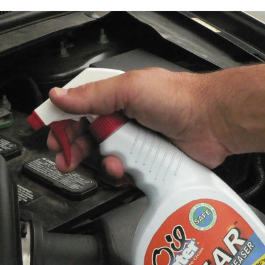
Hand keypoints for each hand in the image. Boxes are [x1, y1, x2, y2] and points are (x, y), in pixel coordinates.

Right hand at [46, 68, 238, 176]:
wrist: (213, 122)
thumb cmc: (179, 98)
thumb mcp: (129, 89)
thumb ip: (92, 95)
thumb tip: (59, 96)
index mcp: (114, 97)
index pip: (77, 110)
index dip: (61, 123)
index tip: (50, 135)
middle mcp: (123, 119)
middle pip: (85, 138)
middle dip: (74, 150)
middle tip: (67, 159)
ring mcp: (135, 142)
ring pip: (104, 160)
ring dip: (104, 163)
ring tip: (113, 161)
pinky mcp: (147, 162)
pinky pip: (124, 175)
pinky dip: (123, 175)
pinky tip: (129, 170)